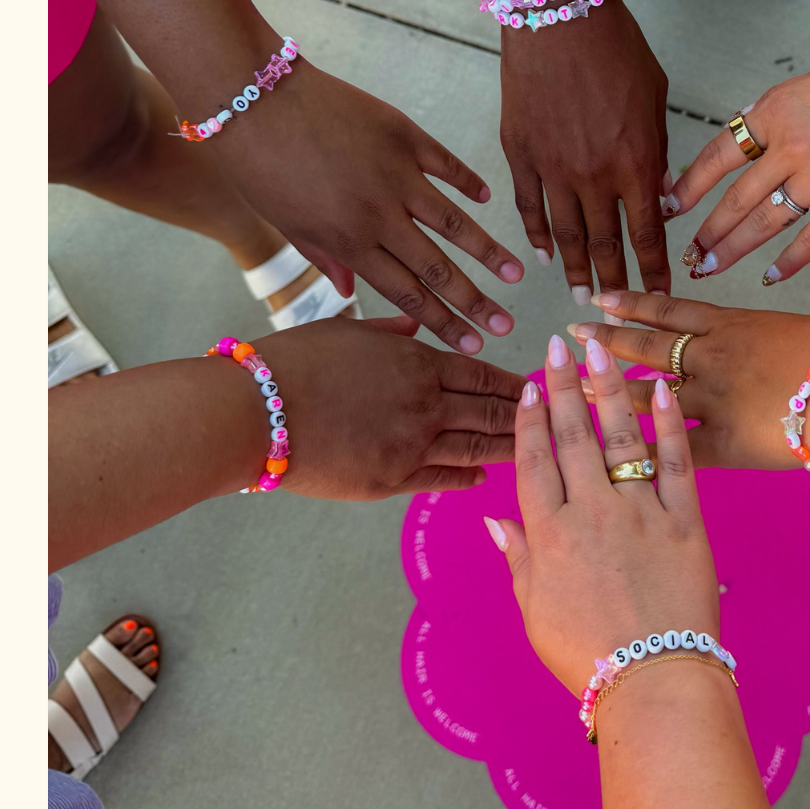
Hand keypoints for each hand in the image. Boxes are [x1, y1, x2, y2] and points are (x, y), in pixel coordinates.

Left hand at [213, 60, 524, 353]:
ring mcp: (396, 172)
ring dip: (488, 249)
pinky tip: (487, 197)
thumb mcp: (286, 223)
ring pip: (454, 221)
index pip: (406, 293)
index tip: (472, 343)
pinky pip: (445, 163)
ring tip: (517, 271)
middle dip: (476, 301)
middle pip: (438, 267)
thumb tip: (348, 292)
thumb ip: (324, 258)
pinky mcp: (402, 133)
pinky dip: (468, 181)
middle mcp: (379, 214)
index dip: (443, 321)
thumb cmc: (258, 165)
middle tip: (507, 325)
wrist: (253, 99)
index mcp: (348, 241)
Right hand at [253, 314, 525, 498]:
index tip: (536, 384)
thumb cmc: (295, 362)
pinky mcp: (390, 481)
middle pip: (489, 411)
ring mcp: (411, 446)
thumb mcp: (348, 330)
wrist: (257, 412)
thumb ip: (390, 332)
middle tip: (552, 420)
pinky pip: (441, 479)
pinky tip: (483, 478)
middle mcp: (424, 405)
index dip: (512, 382)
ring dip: (507, 448)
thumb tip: (415, 328)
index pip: (480, 374)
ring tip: (533, 449)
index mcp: (417, 363)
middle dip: (524, 415)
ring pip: (474, 448)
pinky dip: (466, 477)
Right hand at [490, 332, 717, 688]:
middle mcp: (590, 512)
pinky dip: (667, 424)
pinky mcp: (685, 521)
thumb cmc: (587, 655)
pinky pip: (675, 461)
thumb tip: (493, 519)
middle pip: (572, 436)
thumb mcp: (534, 610)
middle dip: (563, 386)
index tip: (527, 385)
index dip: (528, 420)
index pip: (533, 462)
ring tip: (599, 350)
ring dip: (608, 389)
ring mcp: (640, 512)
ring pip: (619, 438)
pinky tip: (660, 389)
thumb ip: (517, 558)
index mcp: (549, 535)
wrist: (654, 680)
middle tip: (556, 345)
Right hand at [500, 0, 672, 302]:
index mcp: (635, 162)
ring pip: (565, 233)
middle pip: (606, 242)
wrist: (558, 16)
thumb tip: (658, 192)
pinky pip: (528, 207)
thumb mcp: (654, 98)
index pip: (647, 233)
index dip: (655, 268)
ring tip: (578, 292)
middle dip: (614, 278)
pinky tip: (542, 255)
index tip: (662, 292)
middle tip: (615, 303)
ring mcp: (552, 168)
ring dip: (574, 267)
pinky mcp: (520, 154)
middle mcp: (593, 175)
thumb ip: (656, 151)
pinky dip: (536, 235)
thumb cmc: (616, 48)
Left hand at [565, 293, 809, 471]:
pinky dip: (646, 454)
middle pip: (648, 347)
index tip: (601, 298)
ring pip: (650, 396)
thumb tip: (764, 340)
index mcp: (732, 325)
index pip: (670, 310)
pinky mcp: (724, 442)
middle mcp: (712, 357)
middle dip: (608, 341)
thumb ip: (768, 335)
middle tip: (573, 335)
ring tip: (580, 392)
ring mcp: (713, 400)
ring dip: (613, 394)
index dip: (632, 303)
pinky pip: (675, 450)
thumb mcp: (800, 327)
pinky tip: (617, 460)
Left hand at [667, 27, 809, 284]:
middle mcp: (790, 147)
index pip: (716, 157)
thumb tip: (753, 134)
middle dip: (705, 231)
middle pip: (733, 199)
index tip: (669, 206)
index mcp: (774, 110)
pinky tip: (769, 277)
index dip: (687, 186)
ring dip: (732, 251)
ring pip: (762, 225)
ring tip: (710, 268)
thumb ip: (779, 112)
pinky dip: (785, 263)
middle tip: (688, 254)